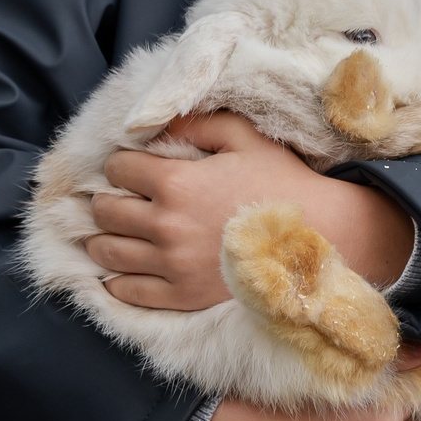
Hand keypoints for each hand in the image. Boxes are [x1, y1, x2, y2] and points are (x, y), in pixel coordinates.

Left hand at [88, 111, 415, 310]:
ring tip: (112, 233)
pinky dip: (115, 280)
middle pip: (105, 211)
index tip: (129, 167)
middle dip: (106, 200)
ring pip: (107, 251)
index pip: (118, 168)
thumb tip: (159, 126)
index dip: (120, 163)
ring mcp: (171, 265)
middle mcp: (165, 224)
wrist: (318, 238)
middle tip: (117, 199)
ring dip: (102, 239)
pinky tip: (120, 270)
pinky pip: (127, 291)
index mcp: (176, 181)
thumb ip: (197, 124)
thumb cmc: (282, 183)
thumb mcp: (243, 138)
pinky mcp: (181, 296)